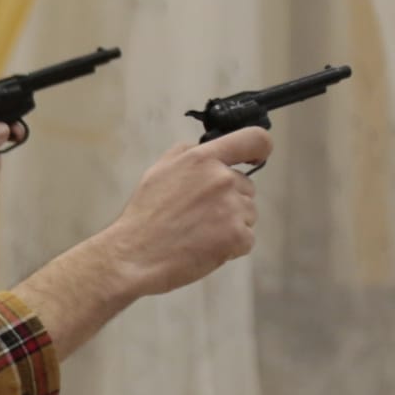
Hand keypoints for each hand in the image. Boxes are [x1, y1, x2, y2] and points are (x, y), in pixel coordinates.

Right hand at [96, 127, 269, 296]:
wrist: (135, 255)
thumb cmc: (144, 217)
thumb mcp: (157, 172)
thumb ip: (185, 154)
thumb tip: (205, 148)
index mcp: (202, 160)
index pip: (253, 139)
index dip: (259, 149)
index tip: (256, 158)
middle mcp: (222, 179)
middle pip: (247, 187)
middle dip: (230, 200)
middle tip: (199, 216)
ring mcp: (232, 208)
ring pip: (248, 214)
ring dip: (231, 224)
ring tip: (198, 234)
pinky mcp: (237, 236)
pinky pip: (246, 239)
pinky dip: (231, 246)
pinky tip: (205, 247)